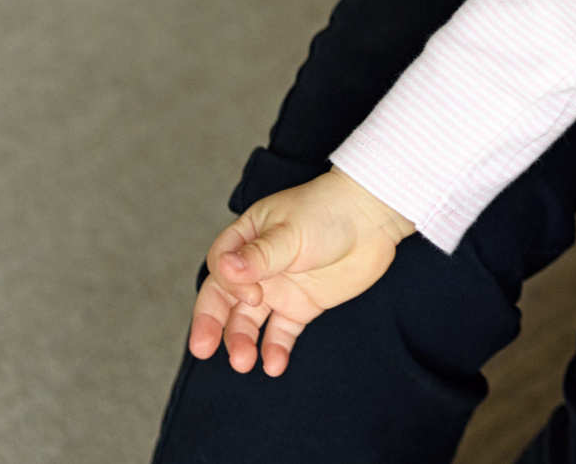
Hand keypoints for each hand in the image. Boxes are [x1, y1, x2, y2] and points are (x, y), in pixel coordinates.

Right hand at [186, 169, 413, 375]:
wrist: (373, 217)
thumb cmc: (329, 211)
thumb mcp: (290, 231)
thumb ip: (259, 255)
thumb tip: (224, 267)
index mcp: (246, 240)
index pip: (221, 269)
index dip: (228, 286)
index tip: (253, 294)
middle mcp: (258, 268)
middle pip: (225, 301)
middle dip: (212, 326)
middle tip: (202, 350)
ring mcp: (280, 288)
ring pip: (249, 321)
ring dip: (242, 342)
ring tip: (244, 363)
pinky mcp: (302, 306)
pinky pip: (281, 333)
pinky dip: (275, 350)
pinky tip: (274, 365)